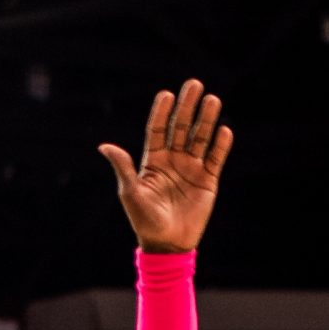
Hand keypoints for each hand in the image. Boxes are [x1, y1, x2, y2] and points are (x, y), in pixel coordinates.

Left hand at [97, 81, 232, 251]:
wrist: (167, 245)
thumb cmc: (144, 220)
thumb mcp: (130, 193)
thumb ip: (123, 167)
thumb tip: (104, 146)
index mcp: (153, 161)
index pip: (158, 130)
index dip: (161, 113)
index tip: (166, 94)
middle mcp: (173, 160)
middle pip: (181, 127)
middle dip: (187, 106)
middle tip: (194, 84)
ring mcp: (192, 169)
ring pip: (200, 138)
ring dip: (206, 119)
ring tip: (213, 100)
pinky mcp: (208, 181)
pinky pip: (216, 159)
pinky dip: (221, 145)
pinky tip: (224, 130)